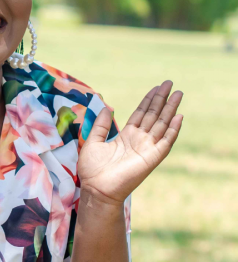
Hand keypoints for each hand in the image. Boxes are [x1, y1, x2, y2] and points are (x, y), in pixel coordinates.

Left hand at [78, 80, 183, 204]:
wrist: (96, 189)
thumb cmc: (92, 169)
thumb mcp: (93, 141)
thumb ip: (101, 125)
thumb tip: (107, 107)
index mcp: (126, 136)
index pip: (141, 114)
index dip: (148, 100)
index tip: (156, 87)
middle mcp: (139, 140)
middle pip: (154, 115)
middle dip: (161, 99)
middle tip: (170, 83)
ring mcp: (146, 148)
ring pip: (162, 124)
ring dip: (170, 109)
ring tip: (178, 94)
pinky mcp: (151, 158)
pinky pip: (165, 142)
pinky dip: (173, 130)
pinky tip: (179, 117)